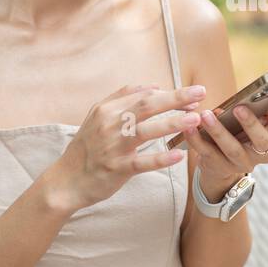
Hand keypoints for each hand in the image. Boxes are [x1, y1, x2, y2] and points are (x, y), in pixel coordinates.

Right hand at [50, 82, 205, 210]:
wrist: (66, 180)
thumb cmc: (87, 147)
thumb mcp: (97, 116)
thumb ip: (122, 98)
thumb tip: (153, 86)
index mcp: (107, 109)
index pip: (144, 95)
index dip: (170, 93)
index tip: (193, 93)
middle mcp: (109, 124)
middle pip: (147, 106)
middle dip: (176, 98)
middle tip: (201, 93)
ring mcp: (113, 147)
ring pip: (146, 131)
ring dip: (172, 124)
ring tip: (196, 119)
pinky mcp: (116, 168)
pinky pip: (142, 162)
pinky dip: (161, 159)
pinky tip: (179, 155)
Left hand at [181, 88, 267, 195]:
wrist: (222, 166)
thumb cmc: (241, 133)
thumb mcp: (253, 122)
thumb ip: (257, 109)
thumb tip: (254, 92)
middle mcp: (262, 153)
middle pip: (260, 140)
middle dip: (250, 124)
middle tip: (239, 108)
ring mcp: (241, 162)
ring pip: (231, 148)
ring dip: (218, 131)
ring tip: (206, 115)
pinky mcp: (220, 166)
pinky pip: (207, 152)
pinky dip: (196, 139)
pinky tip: (188, 127)